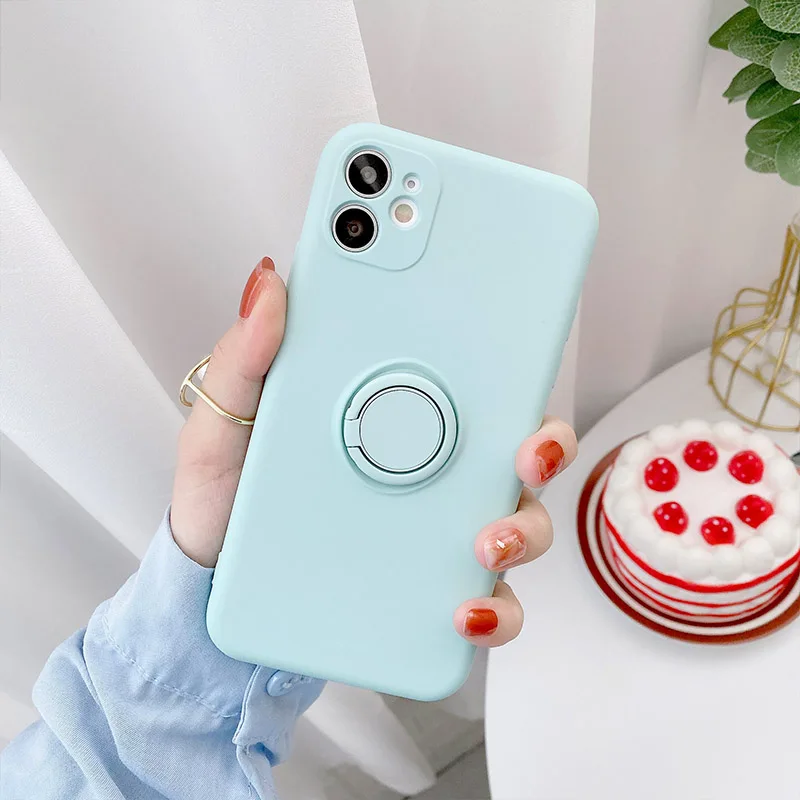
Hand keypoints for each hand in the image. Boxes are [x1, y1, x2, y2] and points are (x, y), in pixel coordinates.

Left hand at [171, 256, 577, 646]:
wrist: (212, 584)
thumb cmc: (226, 497)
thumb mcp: (224, 424)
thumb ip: (244, 360)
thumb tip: (269, 283)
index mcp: (391, 416)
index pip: (466, 380)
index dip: (506, 362)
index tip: (515, 349)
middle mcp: (428, 470)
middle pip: (513, 450)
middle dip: (542, 447)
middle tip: (525, 455)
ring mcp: (434, 532)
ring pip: (518, 522)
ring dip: (523, 529)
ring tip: (486, 544)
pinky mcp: (429, 593)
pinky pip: (486, 603)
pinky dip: (493, 611)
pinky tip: (465, 612)